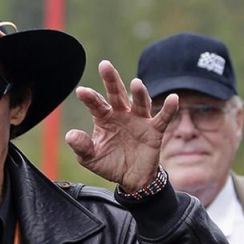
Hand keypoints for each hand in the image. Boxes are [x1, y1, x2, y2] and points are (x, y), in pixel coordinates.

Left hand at [65, 60, 179, 191]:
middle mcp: (122, 114)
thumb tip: (70, 135)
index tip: (81, 91)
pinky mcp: (154, 130)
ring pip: (139, 102)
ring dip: (138, 93)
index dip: (89, 98)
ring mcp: (139, 120)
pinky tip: (173, 98)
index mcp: (104, 118)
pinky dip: (168, 108)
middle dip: (111, 80)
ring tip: (136, 83)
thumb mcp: (90, 158)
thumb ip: (81, 146)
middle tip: (104, 65)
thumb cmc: (109, 163)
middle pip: (117, 94)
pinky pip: (163, 118)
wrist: (130, 179)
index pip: (96, 104)